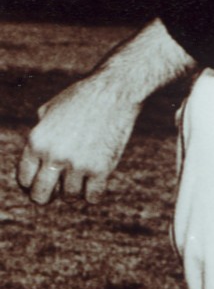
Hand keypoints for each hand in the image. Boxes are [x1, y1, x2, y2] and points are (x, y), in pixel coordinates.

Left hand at [17, 74, 140, 204]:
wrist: (114, 90)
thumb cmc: (81, 98)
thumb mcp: (49, 111)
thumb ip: (38, 136)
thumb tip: (35, 163)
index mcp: (36, 141)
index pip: (24, 180)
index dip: (32, 184)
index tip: (43, 182)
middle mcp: (54, 155)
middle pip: (41, 196)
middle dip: (47, 196)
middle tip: (57, 190)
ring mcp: (78, 164)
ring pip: (70, 196)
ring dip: (75, 189)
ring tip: (82, 175)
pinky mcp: (101, 168)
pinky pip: (93, 197)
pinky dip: (94, 192)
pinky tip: (96, 180)